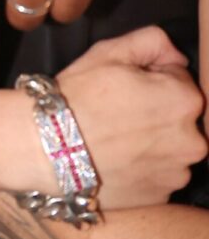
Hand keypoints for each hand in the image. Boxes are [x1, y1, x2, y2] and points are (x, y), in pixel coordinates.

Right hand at [55, 27, 205, 210]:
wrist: (46, 148)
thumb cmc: (78, 96)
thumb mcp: (110, 51)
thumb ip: (153, 41)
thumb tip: (177, 58)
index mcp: (185, 101)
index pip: (179, 78)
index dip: (151, 76)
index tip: (125, 84)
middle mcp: (192, 141)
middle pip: (179, 115)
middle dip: (158, 109)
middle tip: (119, 111)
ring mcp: (177, 174)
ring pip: (171, 146)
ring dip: (154, 140)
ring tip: (117, 138)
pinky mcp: (160, 197)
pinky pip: (159, 174)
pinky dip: (144, 166)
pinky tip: (118, 159)